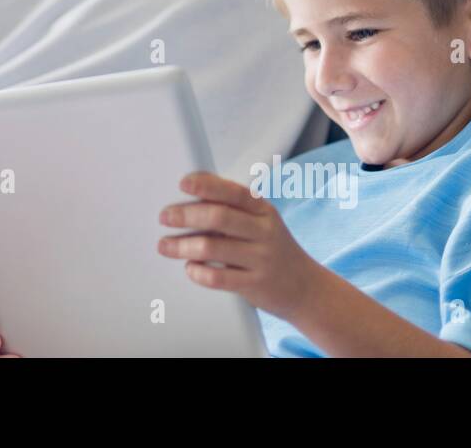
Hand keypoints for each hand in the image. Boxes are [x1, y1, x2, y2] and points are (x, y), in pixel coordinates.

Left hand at [157, 171, 318, 321]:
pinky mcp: (255, 285)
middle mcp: (264, 232)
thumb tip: (190, 197)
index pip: (234, 192)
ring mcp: (261, 259)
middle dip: (187, 215)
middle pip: (220, 217)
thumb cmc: (272, 248)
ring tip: (165, 246)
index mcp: (263, 210)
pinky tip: (190, 268)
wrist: (305, 287)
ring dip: (183, 246)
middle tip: (165, 217)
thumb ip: (233, 210)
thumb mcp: (262, 222)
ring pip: (214, 247)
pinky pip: (220, 278)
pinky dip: (199, 272)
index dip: (207, 185)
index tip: (184, 183)